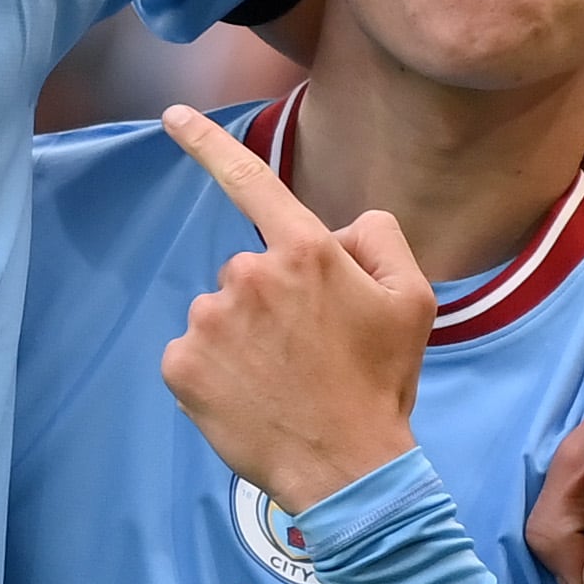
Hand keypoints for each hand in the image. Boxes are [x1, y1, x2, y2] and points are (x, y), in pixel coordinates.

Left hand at [156, 105, 432, 514]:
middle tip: (310, 350)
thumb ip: (377, 239)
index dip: (206, 143)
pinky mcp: (181, 365)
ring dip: (244, 338)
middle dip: (273, 300)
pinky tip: (250, 397)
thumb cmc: (380, 383)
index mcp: (304, 252)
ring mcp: (208, 321)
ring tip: (283, 380)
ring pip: (220, 314)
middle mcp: (247, 275)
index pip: (251, 182)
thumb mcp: (412, 300)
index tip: (171, 113)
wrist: (347, 470)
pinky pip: (194, 353)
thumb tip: (336, 230)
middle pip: (249, 271)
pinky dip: (215, 372)